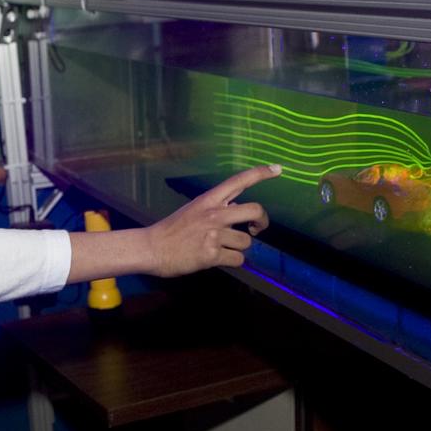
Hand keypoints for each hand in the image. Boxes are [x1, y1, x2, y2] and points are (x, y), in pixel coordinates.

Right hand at [145, 164, 279, 275]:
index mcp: (208, 200)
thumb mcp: (192, 210)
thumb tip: (235, 209)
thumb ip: (215, 209)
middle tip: (257, 229)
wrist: (151, 248)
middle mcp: (214, 214)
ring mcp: (214, 234)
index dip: (261, 173)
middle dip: (262, 221)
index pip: (239, 181)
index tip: (279, 169)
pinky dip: (231, 261)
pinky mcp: (212, 254)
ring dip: (238, 248)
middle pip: (255, 210)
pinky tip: (218, 259)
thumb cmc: (171, 231)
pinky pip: (237, 259)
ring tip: (221, 249)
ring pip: (246, 241)